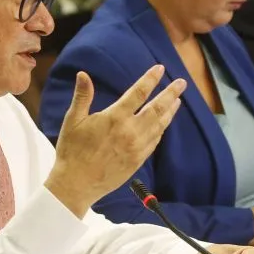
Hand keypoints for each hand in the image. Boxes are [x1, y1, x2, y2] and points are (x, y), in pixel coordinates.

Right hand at [45, 65, 186, 217]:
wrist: (76, 184)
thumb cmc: (72, 151)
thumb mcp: (73, 120)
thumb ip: (82, 96)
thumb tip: (83, 74)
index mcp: (115, 118)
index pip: (138, 93)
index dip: (150, 79)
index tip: (160, 69)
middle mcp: (130, 131)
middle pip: (157, 108)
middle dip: (170, 94)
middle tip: (181, 83)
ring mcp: (137, 147)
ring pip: (159, 125)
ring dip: (170, 111)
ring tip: (178, 101)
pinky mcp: (138, 160)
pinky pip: (155, 141)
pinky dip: (161, 129)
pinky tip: (164, 123)